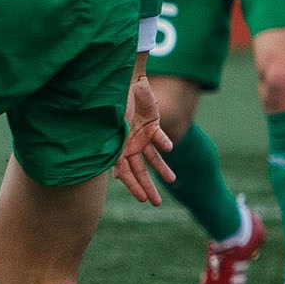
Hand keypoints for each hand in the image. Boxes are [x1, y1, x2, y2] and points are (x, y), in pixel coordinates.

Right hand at [112, 73, 174, 203]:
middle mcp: (128, 144)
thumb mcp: (112, 127)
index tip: (143, 199)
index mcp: (116, 146)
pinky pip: (159, 137)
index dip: (133, 185)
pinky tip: (169, 149)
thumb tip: (118, 175)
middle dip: (147, 186)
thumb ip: (115, 150)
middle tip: (156, 203)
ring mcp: (140, 135)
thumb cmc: (111, 102)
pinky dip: (164, 143)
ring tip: (172, 180)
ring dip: (161, 169)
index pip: (124, 171)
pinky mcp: (152, 124)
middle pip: (139, 169)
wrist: (123, 80)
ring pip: (152, 157)